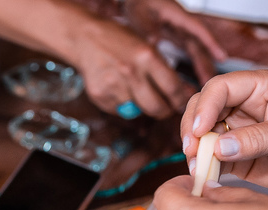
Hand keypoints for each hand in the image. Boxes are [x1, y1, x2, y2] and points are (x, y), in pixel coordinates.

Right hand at [70, 16, 195, 118]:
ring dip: (140, 107)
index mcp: (146, 57)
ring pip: (137, 112)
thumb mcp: (146, 48)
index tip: (180, 104)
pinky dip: (122, 105)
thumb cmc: (120, 41)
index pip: (172, 88)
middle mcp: (130, 73)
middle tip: (164, 109)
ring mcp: (113, 86)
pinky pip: (118, 110)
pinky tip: (117, 89)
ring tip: (135, 92)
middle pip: (156, 107)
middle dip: (163, 111)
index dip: (180, 100)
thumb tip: (181, 91)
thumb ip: (162, 70)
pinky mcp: (100, 96)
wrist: (86, 39)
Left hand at [124, 0, 225, 85]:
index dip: (210, 43)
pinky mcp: (176, 39)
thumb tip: (153, 42)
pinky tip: (195, 77)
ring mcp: (181, 33)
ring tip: (204, 82)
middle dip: (205, 63)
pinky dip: (191, 65)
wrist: (136, 2)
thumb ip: (149, 28)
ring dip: (200, 66)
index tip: (222, 56)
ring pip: (195, 51)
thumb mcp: (142, 13)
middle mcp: (183, 25)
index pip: (198, 29)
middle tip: (208, 80)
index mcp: (178, 16)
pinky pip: (187, 53)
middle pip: (198, 45)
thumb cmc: (141, 3)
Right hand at [182, 70, 267, 200]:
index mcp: (262, 87)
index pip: (221, 88)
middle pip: (204, 110)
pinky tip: (203, 176)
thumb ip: (257, 139)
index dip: (205, 107)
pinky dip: (204, 169)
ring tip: (196, 167)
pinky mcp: (240, 159)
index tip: (200, 131)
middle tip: (191, 150)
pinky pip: (213, 161)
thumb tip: (219, 147)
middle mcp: (247, 107)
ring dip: (195, 151)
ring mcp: (241, 134)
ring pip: (204, 137)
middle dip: (193, 128)